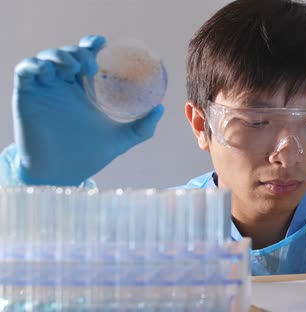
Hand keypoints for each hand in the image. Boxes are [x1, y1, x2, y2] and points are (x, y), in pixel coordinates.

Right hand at [12, 35, 163, 185]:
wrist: (64, 173)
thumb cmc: (90, 154)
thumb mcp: (122, 139)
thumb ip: (143, 127)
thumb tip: (161, 109)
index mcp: (83, 89)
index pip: (85, 57)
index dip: (91, 44)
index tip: (102, 43)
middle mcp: (62, 86)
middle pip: (66, 54)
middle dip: (77, 51)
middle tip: (91, 64)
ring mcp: (43, 89)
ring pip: (45, 58)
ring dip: (59, 56)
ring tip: (74, 69)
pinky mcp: (26, 96)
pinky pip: (25, 70)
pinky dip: (35, 65)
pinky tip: (50, 73)